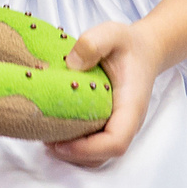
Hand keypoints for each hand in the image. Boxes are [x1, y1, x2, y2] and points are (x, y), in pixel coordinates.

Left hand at [49, 20, 156, 166]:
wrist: (143, 50)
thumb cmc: (127, 44)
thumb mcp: (112, 33)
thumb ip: (93, 43)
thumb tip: (71, 64)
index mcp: (131, 105)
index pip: (116, 141)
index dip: (88, 149)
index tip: (60, 142)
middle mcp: (127, 122)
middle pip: (103, 154)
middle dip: (73, 154)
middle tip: (43, 138)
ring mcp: (118, 126)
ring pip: (97, 154)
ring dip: (71, 152)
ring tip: (45, 136)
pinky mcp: (108, 124)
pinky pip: (93, 144)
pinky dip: (74, 145)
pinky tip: (54, 129)